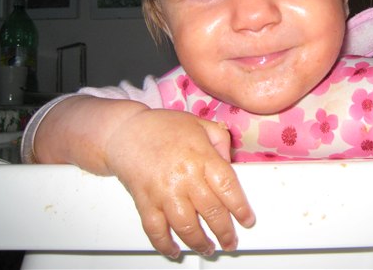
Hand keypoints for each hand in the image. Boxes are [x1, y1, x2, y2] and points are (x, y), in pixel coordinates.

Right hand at [104, 109, 255, 257]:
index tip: (247, 220)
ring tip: (207, 247)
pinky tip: (174, 249)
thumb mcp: (200, 123)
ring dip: (199, 242)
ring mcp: (163, 191)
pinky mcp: (145, 201)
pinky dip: (165, 244)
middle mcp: (184, 176)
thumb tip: (229, 163)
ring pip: (186, 226)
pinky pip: (156, 229)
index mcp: (201, 156)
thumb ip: (221, 141)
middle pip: (211, 211)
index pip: (228, 187)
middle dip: (224, 232)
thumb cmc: (162, 126)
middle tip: (230, 241)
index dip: (240, 207)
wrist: (125, 130)